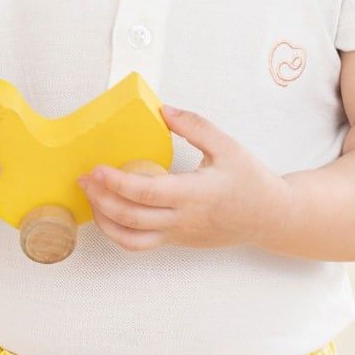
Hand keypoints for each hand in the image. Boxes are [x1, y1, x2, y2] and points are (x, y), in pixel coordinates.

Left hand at [77, 105, 288, 251]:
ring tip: (91, 199)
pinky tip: (110, 213)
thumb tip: (163, 110)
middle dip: (100, 199)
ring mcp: (179, 235)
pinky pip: (140, 244)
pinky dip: (119, 232)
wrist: (271, 217)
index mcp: (195, 194)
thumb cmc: (251, 180)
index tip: (96, 169)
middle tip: (83, 179)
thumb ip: (194, 126)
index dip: (116, 183)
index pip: (146, 193)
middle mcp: (184, 219)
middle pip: (131, 218)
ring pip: (131, 239)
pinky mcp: (178, 242)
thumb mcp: (227, 146)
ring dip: (105, 221)